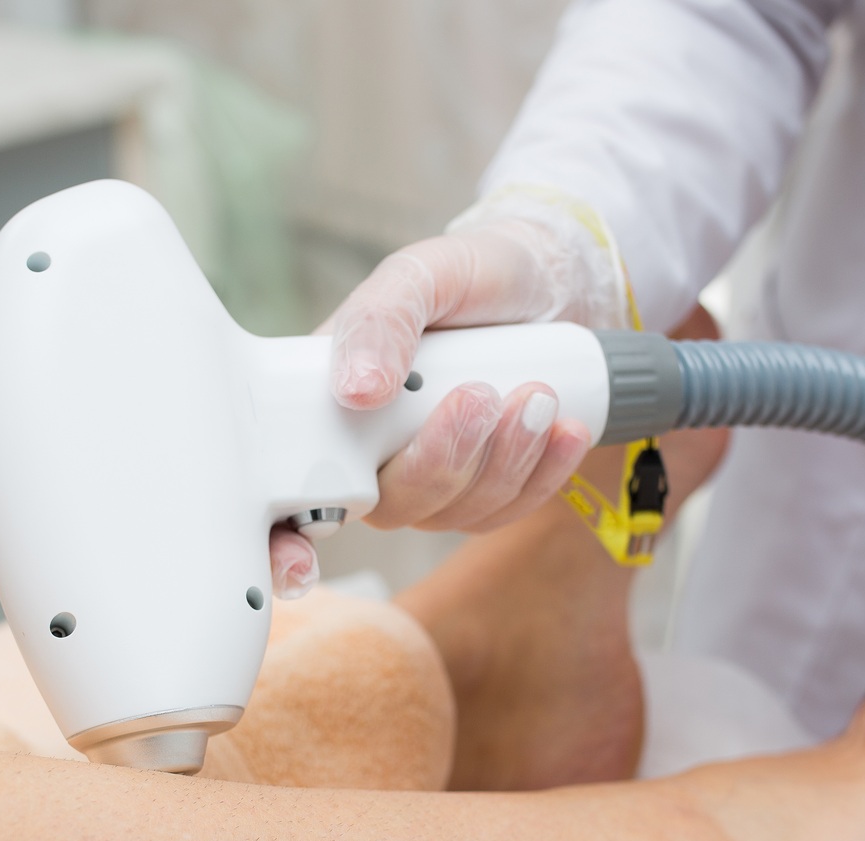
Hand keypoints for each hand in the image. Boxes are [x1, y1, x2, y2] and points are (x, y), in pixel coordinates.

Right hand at [325, 218, 609, 532]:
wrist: (547, 282)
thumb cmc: (473, 275)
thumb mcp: (421, 274)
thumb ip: (380, 320)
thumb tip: (355, 392)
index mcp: (335, 406)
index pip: (303, 489)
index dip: (299, 531)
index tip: (312, 541)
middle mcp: (376, 454)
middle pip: (396, 504)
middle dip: (448, 458)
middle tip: (485, 394)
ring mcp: (435, 479)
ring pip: (460, 510)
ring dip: (506, 459)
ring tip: (538, 393)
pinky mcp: (490, 488)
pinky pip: (511, 508)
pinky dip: (543, 472)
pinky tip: (564, 427)